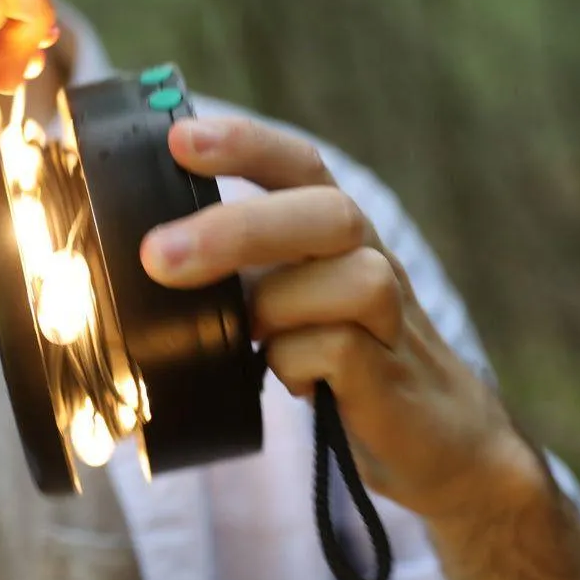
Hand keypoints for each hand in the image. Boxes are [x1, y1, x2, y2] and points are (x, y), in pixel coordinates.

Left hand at [140, 116, 522, 518]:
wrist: (436, 441)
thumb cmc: (336, 356)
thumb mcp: (281, 298)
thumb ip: (234, 274)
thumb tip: (142, 261)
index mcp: (330, 231)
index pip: (297, 164)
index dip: (244, 143)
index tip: (179, 139)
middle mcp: (368, 257)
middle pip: (329, 210)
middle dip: (239, 227)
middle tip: (157, 256)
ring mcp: (390, 317)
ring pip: (355, 275)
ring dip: (277, 303)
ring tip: (247, 335)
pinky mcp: (393, 376)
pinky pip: (344, 350)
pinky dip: (296, 362)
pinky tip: (284, 377)